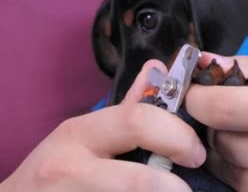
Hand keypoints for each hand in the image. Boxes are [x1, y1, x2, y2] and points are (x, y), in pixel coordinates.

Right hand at [0, 60, 204, 191]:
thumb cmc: (52, 171)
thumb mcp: (83, 135)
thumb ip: (126, 108)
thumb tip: (158, 68)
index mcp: (80, 133)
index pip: (137, 120)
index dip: (176, 135)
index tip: (195, 150)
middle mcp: (70, 166)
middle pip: (138, 179)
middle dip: (173, 187)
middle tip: (189, 188)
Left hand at [185, 53, 247, 190]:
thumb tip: (203, 59)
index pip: (219, 108)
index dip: (195, 96)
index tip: (196, 90)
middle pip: (217, 140)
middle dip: (211, 123)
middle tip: (228, 110)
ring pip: (225, 168)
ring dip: (225, 149)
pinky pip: (241, 190)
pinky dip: (241, 172)